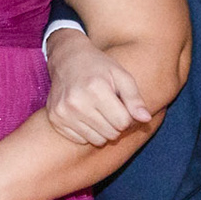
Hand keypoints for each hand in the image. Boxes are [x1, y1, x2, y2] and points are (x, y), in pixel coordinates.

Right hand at [44, 28, 149, 145]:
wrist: (67, 58)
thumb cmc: (99, 67)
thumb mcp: (121, 75)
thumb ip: (135, 98)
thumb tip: (145, 119)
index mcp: (96, 88)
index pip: (123, 122)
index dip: (127, 117)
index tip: (122, 106)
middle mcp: (76, 102)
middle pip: (111, 134)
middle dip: (116, 124)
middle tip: (110, 109)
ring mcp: (63, 112)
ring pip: (96, 140)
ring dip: (102, 130)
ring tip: (98, 112)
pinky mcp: (55, 119)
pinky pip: (80, 140)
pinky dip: (86, 132)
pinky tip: (84, 115)